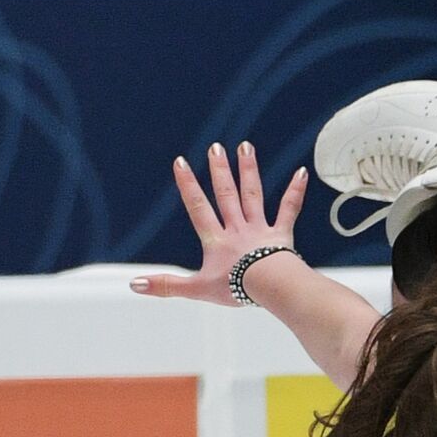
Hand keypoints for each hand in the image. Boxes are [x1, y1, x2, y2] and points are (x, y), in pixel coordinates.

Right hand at [131, 142, 306, 305]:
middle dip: (219, 171)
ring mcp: (260, 229)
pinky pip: (289, 209)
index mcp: (217, 240)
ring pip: (253, 195)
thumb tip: (135, 284)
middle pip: (226, 195)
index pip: (198, 208)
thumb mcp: (197, 288)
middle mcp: (238, 229)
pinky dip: (295, 190)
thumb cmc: (237, 288)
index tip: (181, 162)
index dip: (188, 185)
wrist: (270, 286)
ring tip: (245, 147)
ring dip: (248, 171)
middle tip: (215, 148)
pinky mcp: (282, 234)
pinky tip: (301, 172)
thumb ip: (167, 285)